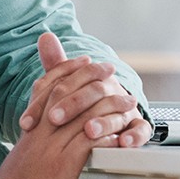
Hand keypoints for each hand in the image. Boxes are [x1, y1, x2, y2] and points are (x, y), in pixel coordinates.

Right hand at [0, 77, 123, 178]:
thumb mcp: (18, 163)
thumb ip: (30, 146)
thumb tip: (36, 138)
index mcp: (30, 133)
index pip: (46, 90)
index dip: (66, 72)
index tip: (82, 61)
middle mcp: (39, 136)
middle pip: (65, 93)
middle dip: (89, 76)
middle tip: (108, 69)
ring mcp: (50, 150)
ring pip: (81, 114)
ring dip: (108, 105)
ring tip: (127, 101)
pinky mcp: (61, 168)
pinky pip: (88, 142)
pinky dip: (107, 134)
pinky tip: (121, 131)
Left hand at [17, 32, 151, 148]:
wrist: (110, 118)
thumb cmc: (84, 103)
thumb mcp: (68, 86)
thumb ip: (57, 64)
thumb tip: (45, 36)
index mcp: (97, 77)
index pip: (79, 76)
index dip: (57, 91)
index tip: (38, 111)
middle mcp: (113, 90)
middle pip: (97, 91)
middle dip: (74, 104)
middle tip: (55, 118)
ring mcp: (127, 108)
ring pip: (118, 112)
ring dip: (104, 122)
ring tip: (89, 131)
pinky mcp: (139, 126)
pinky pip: (141, 129)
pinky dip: (135, 135)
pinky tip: (123, 142)